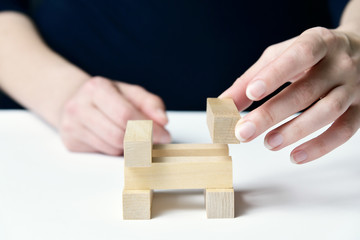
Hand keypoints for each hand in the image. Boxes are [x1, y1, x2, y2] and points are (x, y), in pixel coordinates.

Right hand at [59, 76, 170, 154]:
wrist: (76, 100)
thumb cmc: (109, 97)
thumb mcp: (130, 93)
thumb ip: (150, 104)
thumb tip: (163, 121)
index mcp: (96, 88)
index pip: (126, 114)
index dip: (149, 129)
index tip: (164, 136)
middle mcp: (79, 106)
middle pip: (118, 135)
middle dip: (141, 141)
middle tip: (153, 141)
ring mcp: (72, 126)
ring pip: (112, 147)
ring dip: (129, 147)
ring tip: (132, 137)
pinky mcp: (71, 143)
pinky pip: (103, 154)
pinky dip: (116, 150)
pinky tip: (116, 140)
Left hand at [220, 27, 359, 163]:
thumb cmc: (310, 55)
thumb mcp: (280, 55)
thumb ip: (251, 77)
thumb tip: (224, 103)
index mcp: (319, 42)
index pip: (298, 55)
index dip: (274, 74)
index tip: (251, 93)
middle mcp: (339, 64)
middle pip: (306, 91)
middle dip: (272, 114)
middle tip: (244, 132)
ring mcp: (354, 87)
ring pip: (327, 111)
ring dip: (295, 131)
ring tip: (268, 144)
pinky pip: (344, 130)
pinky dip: (320, 146)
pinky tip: (296, 156)